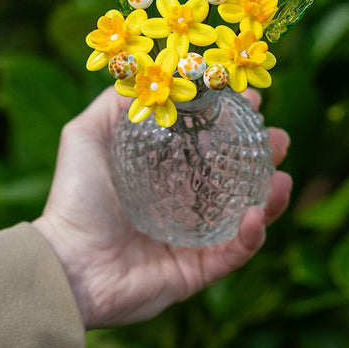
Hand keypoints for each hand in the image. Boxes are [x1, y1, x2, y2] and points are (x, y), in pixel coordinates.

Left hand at [33, 86, 291, 328]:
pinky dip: (250, 236)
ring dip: (268, 197)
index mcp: (160, 174)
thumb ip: (112, 105)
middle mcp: (180, 205)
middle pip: (233, 178)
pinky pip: (232, 254)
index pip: (206, 144)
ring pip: (242, 216)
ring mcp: (191, 240)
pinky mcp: (196, 272)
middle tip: (279, 139)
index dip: (231, 122)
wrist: (66, 264)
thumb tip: (145, 76)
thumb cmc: (74, 200)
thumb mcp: (85, 137)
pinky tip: (256, 214)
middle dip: (261, 157)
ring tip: (282, 177)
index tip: (252, 100)